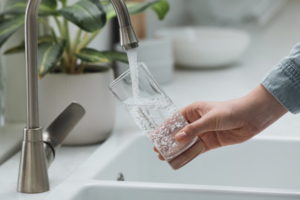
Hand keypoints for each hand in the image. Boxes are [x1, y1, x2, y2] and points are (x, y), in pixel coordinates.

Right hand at [154, 84, 286, 159]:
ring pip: (187, 142)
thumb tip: (178, 138)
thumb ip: (194, 129)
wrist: (251, 117)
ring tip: (166, 155)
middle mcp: (197, 121)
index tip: (156, 136)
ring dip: (177, 149)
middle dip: (169, 140)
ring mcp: (204, 132)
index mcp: (194, 110)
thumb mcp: (210, 118)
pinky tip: (181, 158)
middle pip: (179, 132)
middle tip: (158, 149)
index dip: (165, 128)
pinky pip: (197, 149)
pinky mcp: (211, 141)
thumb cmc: (231, 110)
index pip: (175, 120)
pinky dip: (189, 154)